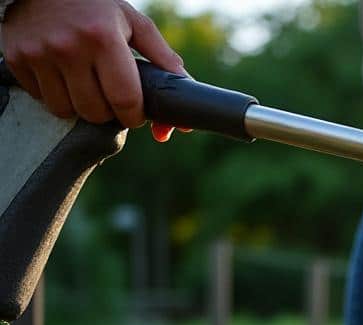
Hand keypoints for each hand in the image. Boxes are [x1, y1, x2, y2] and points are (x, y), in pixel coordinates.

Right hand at [1, 0, 186, 138]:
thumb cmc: (93, 6)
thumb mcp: (130, 20)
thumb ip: (160, 53)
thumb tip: (185, 86)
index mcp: (104, 38)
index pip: (125, 99)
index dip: (134, 116)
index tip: (135, 115)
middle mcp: (69, 47)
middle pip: (96, 112)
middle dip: (108, 112)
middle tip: (110, 97)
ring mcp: (40, 54)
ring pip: (66, 111)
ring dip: (80, 107)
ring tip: (86, 86)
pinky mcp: (17, 58)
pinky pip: (41, 99)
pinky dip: (55, 96)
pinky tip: (62, 77)